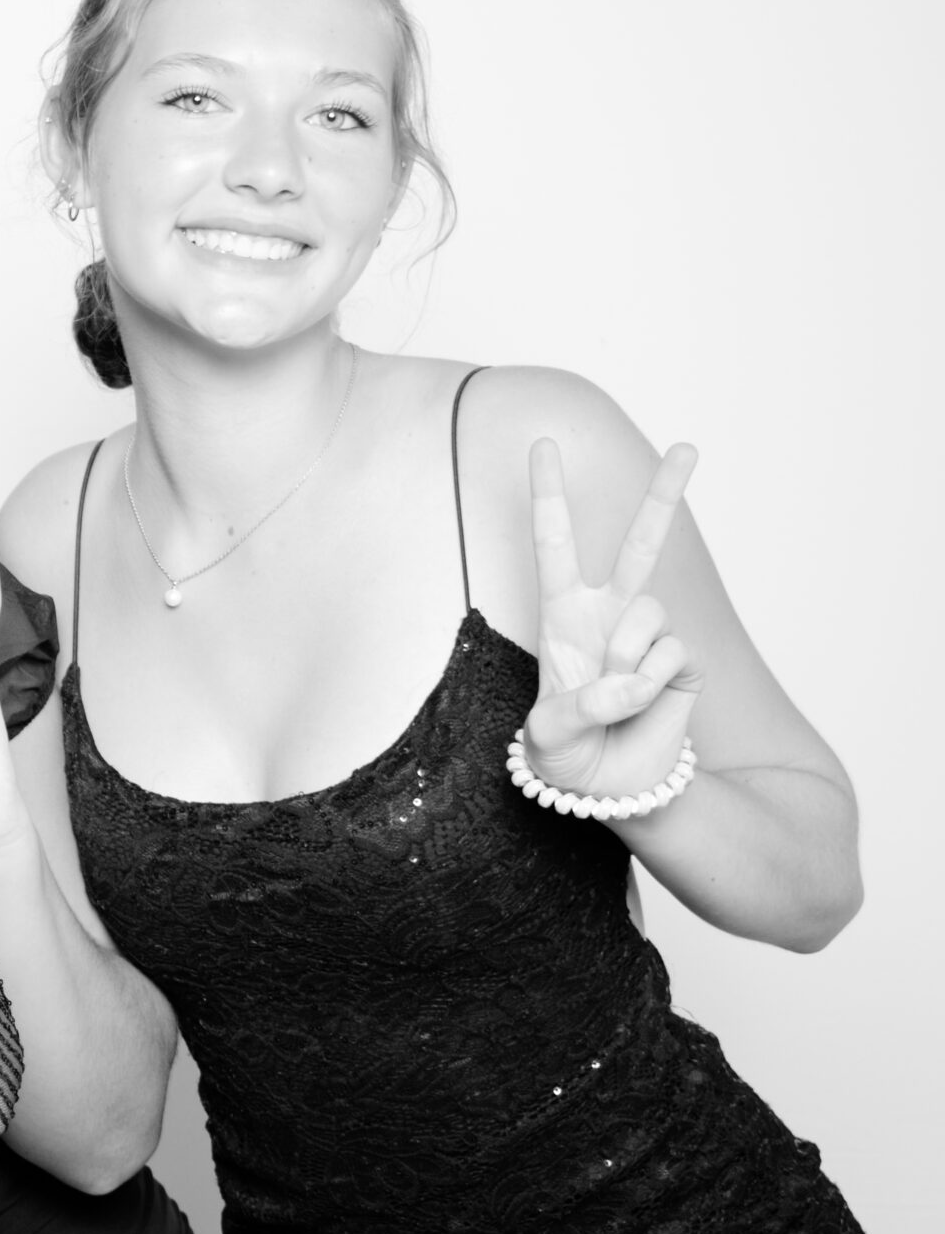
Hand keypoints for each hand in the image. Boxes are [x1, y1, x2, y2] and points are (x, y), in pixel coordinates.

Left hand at [521, 438, 705, 797]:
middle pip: (639, 544)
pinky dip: (651, 682)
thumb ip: (575, 709)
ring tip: (613, 696)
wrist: (609, 789)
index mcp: (561, 615)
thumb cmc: (564, 755)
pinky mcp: (685, 665)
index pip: (554, 543)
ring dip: (625, 657)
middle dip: (665, 495)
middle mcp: (610, 615)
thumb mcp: (544, 737)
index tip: (543, 443)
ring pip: (649, 611)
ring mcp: (650, 638)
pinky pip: (672, 654)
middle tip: (691, 447)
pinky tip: (643, 703)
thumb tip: (626, 683)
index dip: (549, 494)